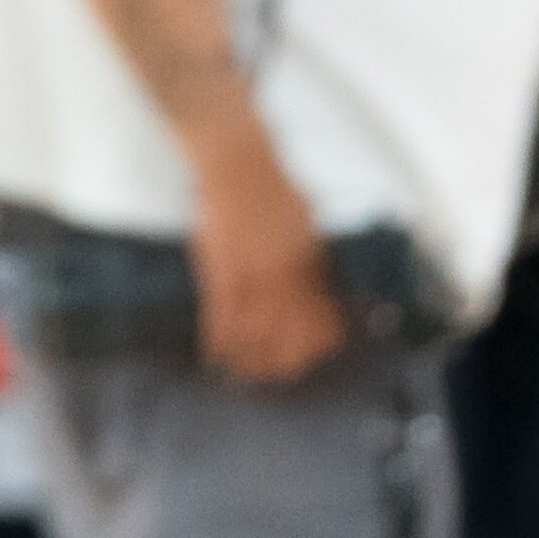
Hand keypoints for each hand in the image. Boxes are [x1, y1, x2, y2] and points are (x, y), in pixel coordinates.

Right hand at [189, 123, 344, 382]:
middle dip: (285, 361)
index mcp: (311, 266)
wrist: (236, 161)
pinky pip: (220, 316)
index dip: (320, 343)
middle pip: (290, 335)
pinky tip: (215, 356)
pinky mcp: (218, 270)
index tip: (314, 354)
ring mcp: (250, 275)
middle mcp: (284, 278)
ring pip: (255, 334)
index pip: (323, 319)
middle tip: (278, 375)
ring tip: (245, 376)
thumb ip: (312, 251)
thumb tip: (316, 272)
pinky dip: (218, 340)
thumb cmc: (273, 182)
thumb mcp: (308, 218)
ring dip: (250, 359)